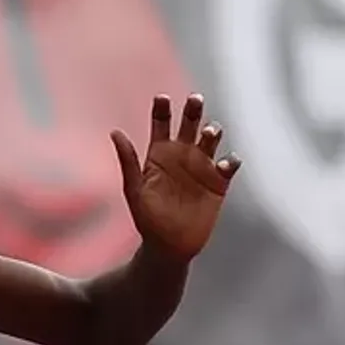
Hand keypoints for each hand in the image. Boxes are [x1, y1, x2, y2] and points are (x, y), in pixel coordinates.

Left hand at [111, 94, 242, 261]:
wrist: (168, 246)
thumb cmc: (147, 219)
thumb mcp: (135, 189)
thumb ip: (128, 161)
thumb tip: (115, 132)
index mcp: (159, 155)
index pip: (161, 125)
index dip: (161, 110)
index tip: (161, 98)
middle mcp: (182, 156)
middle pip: (190, 125)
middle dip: (193, 111)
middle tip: (194, 99)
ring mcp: (202, 168)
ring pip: (211, 140)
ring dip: (212, 133)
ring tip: (208, 133)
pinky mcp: (218, 183)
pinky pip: (229, 165)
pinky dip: (229, 160)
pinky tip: (224, 163)